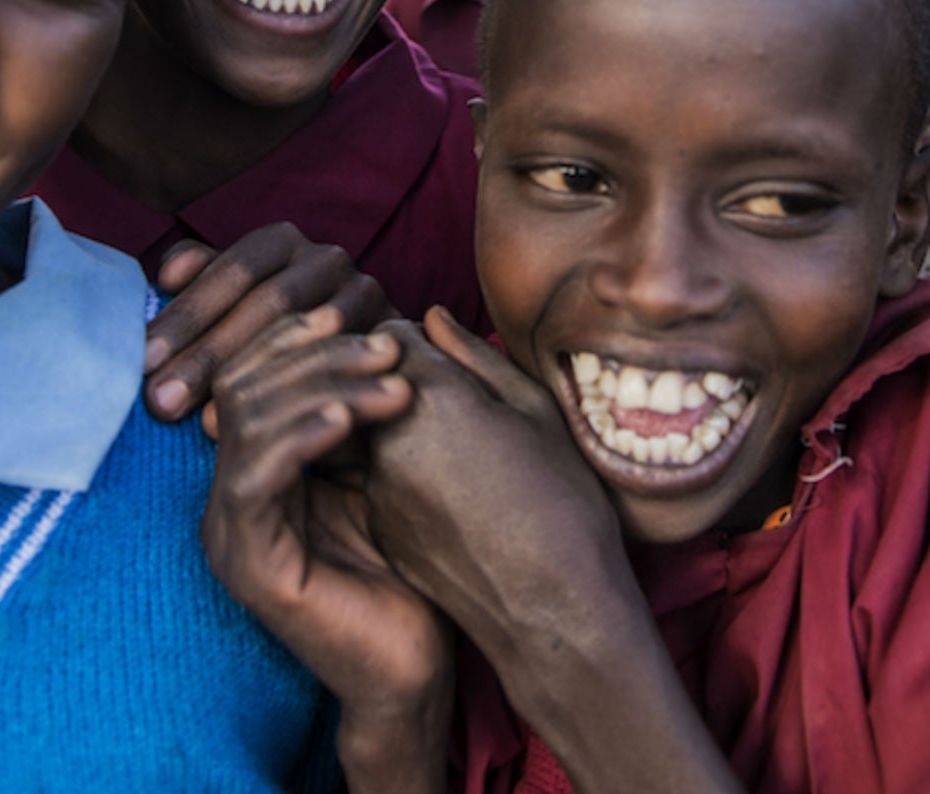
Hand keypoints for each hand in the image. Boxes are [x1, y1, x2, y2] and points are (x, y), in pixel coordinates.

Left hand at [145, 223, 389, 422]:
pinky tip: (261, 425)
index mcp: (281, 242)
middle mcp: (326, 256)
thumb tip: (165, 277)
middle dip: (208, 353)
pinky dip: (298, 392)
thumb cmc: (279, 339)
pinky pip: (341, 361)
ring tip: (199, 419)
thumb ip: (203, 285)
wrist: (360, 371)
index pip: (229, 270)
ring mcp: (364, 291)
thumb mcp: (236, 307)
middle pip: (264, 300)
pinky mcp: (392, 333)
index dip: (187, 313)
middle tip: (159, 401)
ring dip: (250, 375)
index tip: (142, 359)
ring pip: (303, 330)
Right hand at [202, 309, 450, 790]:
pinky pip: (258, 478)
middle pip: (246, 384)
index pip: (252, 372)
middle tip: (389, 345)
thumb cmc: (416, 568)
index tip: (360, 315)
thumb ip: (380, 401)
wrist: (416, 669)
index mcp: (257, 469)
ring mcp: (232, 532)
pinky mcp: (250, 565)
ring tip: (392, 381)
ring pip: (250, 421)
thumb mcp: (394, 465)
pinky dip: (303, 434)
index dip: (298, 335)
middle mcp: (232, 496)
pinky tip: (352, 418)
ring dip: (324, 386)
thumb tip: (402, 322)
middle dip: (318, 354)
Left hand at [363, 308, 625, 662]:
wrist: (556, 611)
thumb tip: (430, 319)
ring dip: (397, 428)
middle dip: (396, 381)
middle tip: (449, 401)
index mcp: (429, 397)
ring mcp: (377, 490)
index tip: (451, 360)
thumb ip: (472, 356)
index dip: (419, 340)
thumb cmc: (563, 502)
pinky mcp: (381, 530)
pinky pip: (379, 480)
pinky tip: (451, 496)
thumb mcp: (534, 410)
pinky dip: (402, 475)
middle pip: (367, 383)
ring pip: (371, 432)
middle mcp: (386, 439)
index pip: (388, 336)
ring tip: (457, 452)